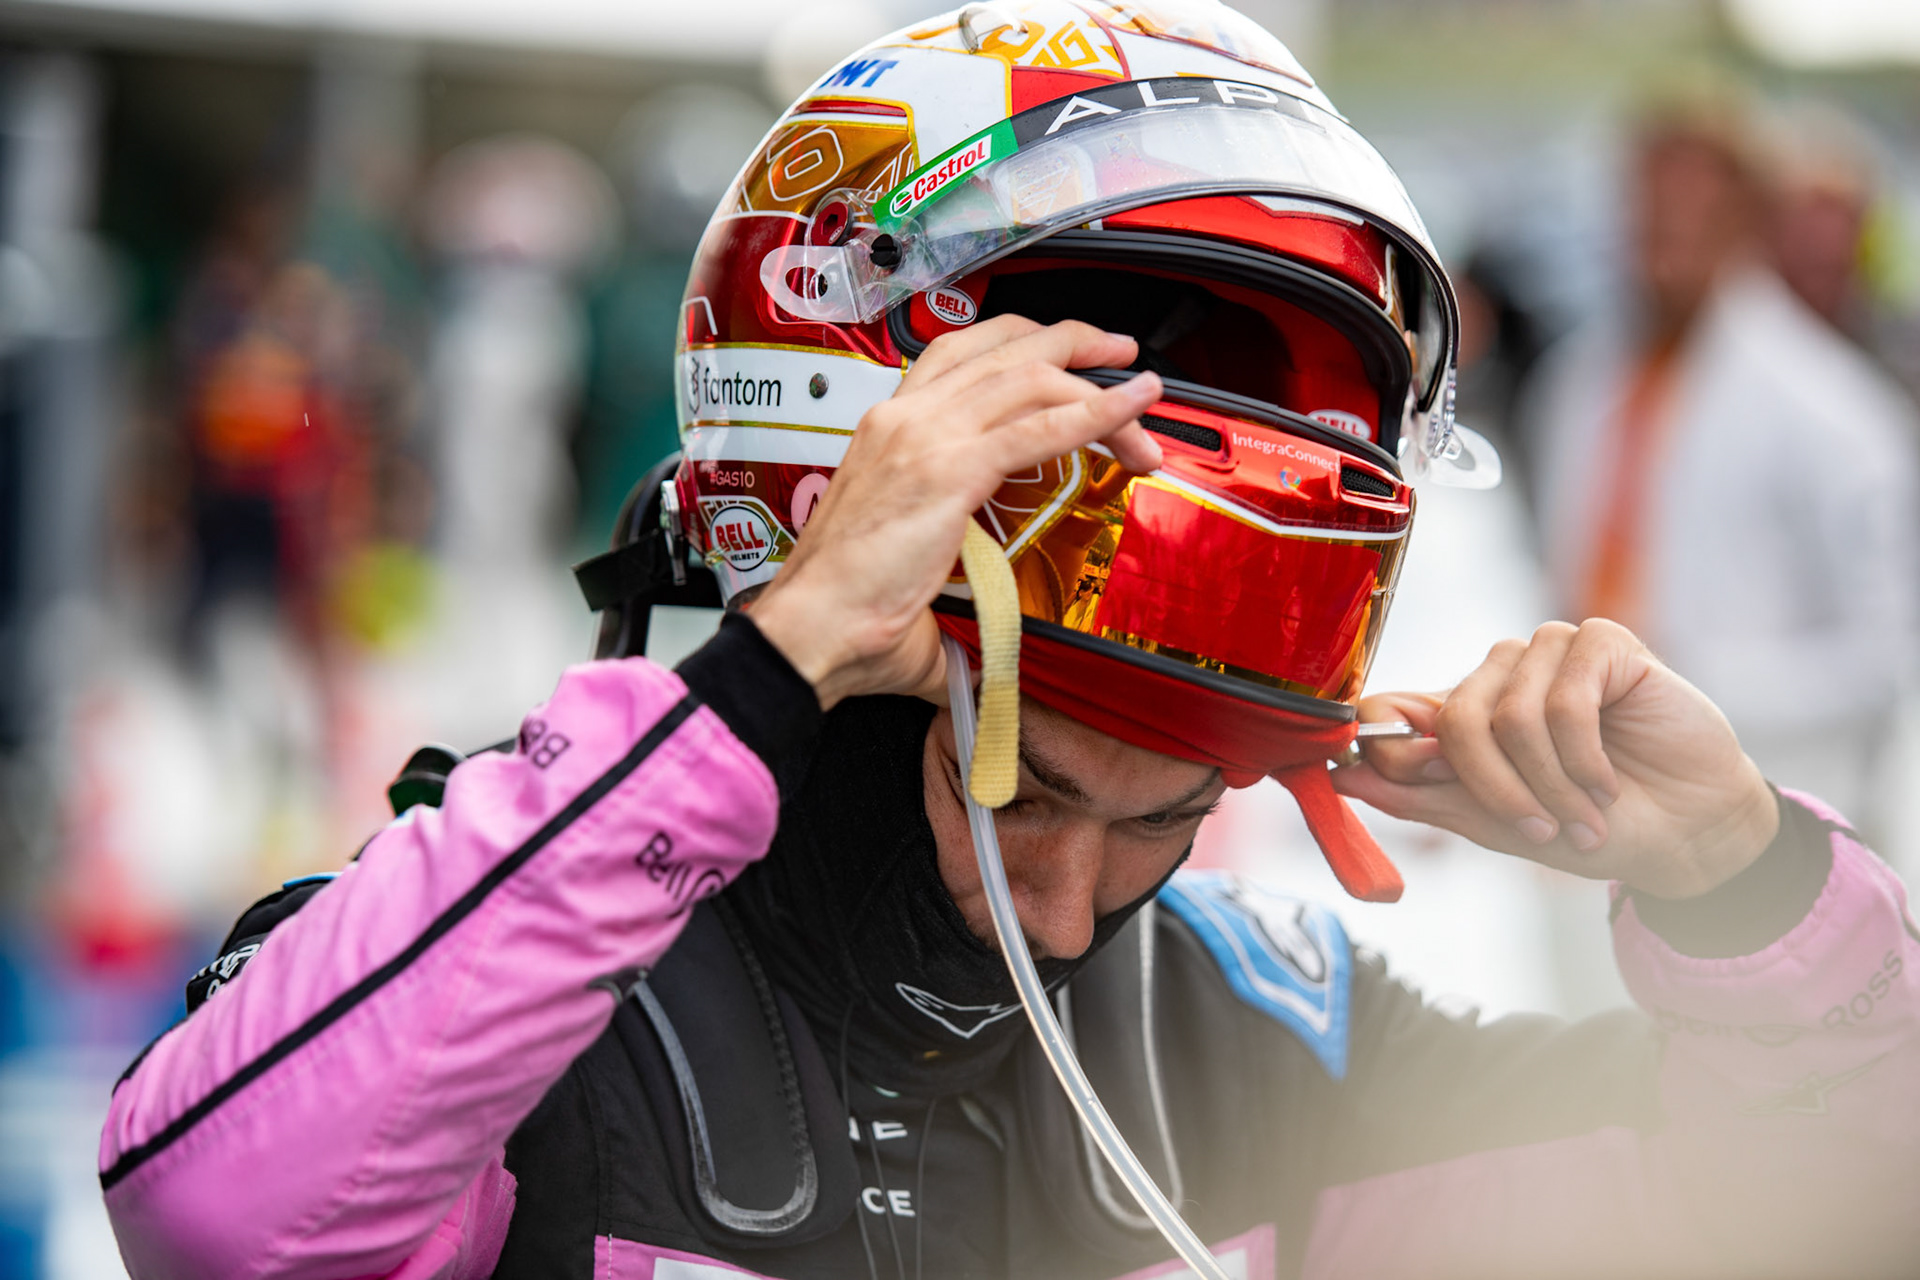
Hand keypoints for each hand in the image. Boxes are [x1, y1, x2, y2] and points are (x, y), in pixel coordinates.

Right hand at [748, 317, 1162, 709]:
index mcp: (890, 424)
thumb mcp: (910, 551)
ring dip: (1100, 390)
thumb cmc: (845, 606)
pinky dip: (1095, 414)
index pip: (968, 352)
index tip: (1072, 356)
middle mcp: (905, 416)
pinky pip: (1038, 427)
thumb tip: (992, 604)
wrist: (809, 630)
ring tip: (1144, 404)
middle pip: (1008, 349)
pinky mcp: (947, 469)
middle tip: (1123, 358)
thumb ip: (956, 556)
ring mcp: (924, 435)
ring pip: (1032, 379)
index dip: (1029, 345)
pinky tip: (1128, 415)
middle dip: (1076, 345)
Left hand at [1332, 619, 1779, 898]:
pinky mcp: (1600, 641)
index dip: (1379, 742)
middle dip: (1497, 790)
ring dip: (1549, 782)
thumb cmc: (1592, 827)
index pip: (1394, 708)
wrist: (1688, 834)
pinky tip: (1609, 780)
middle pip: (1454, 721)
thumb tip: (1344, 774)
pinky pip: (1564, 701)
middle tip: (1540, 830)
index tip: (1375, 776)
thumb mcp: (1494, 823)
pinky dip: (1584, 758)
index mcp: (1464, 712)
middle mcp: (1500, 675)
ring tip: (1586, 813)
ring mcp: (1548, 652)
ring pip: (1509, 714)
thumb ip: (1421, 796)